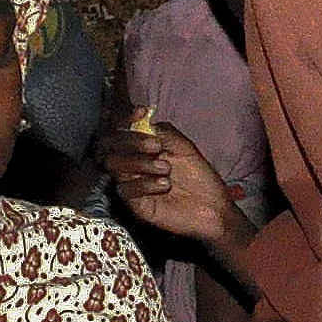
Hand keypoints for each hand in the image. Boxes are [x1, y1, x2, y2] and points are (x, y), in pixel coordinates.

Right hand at [96, 120, 251, 253]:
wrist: (213, 208)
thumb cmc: (199, 178)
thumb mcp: (184, 148)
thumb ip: (164, 132)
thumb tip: (143, 120)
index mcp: (140, 149)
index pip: (119, 130)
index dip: (125, 119)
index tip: (141, 113)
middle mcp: (131, 164)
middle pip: (109, 146)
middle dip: (131, 141)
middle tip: (157, 146)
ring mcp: (131, 184)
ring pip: (114, 165)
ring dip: (139, 162)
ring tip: (166, 168)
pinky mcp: (135, 204)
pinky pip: (125, 190)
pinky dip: (145, 184)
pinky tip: (165, 185)